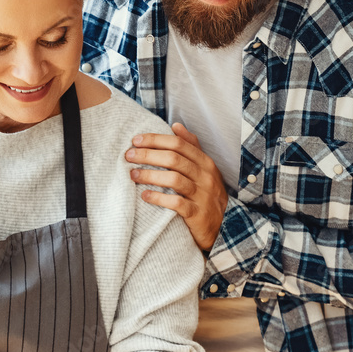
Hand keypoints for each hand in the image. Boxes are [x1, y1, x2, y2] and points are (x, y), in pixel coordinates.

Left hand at [126, 122, 227, 250]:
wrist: (224, 225)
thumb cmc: (207, 193)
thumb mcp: (204, 168)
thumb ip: (191, 147)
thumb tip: (176, 125)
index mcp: (205, 162)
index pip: (179, 144)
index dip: (156, 140)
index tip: (136, 140)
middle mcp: (205, 176)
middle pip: (174, 159)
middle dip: (148, 155)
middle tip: (128, 155)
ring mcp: (202, 195)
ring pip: (174, 179)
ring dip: (150, 175)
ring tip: (133, 175)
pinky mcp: (197, 214)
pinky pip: (176, 203)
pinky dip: (158, 198)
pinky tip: (144, 196)